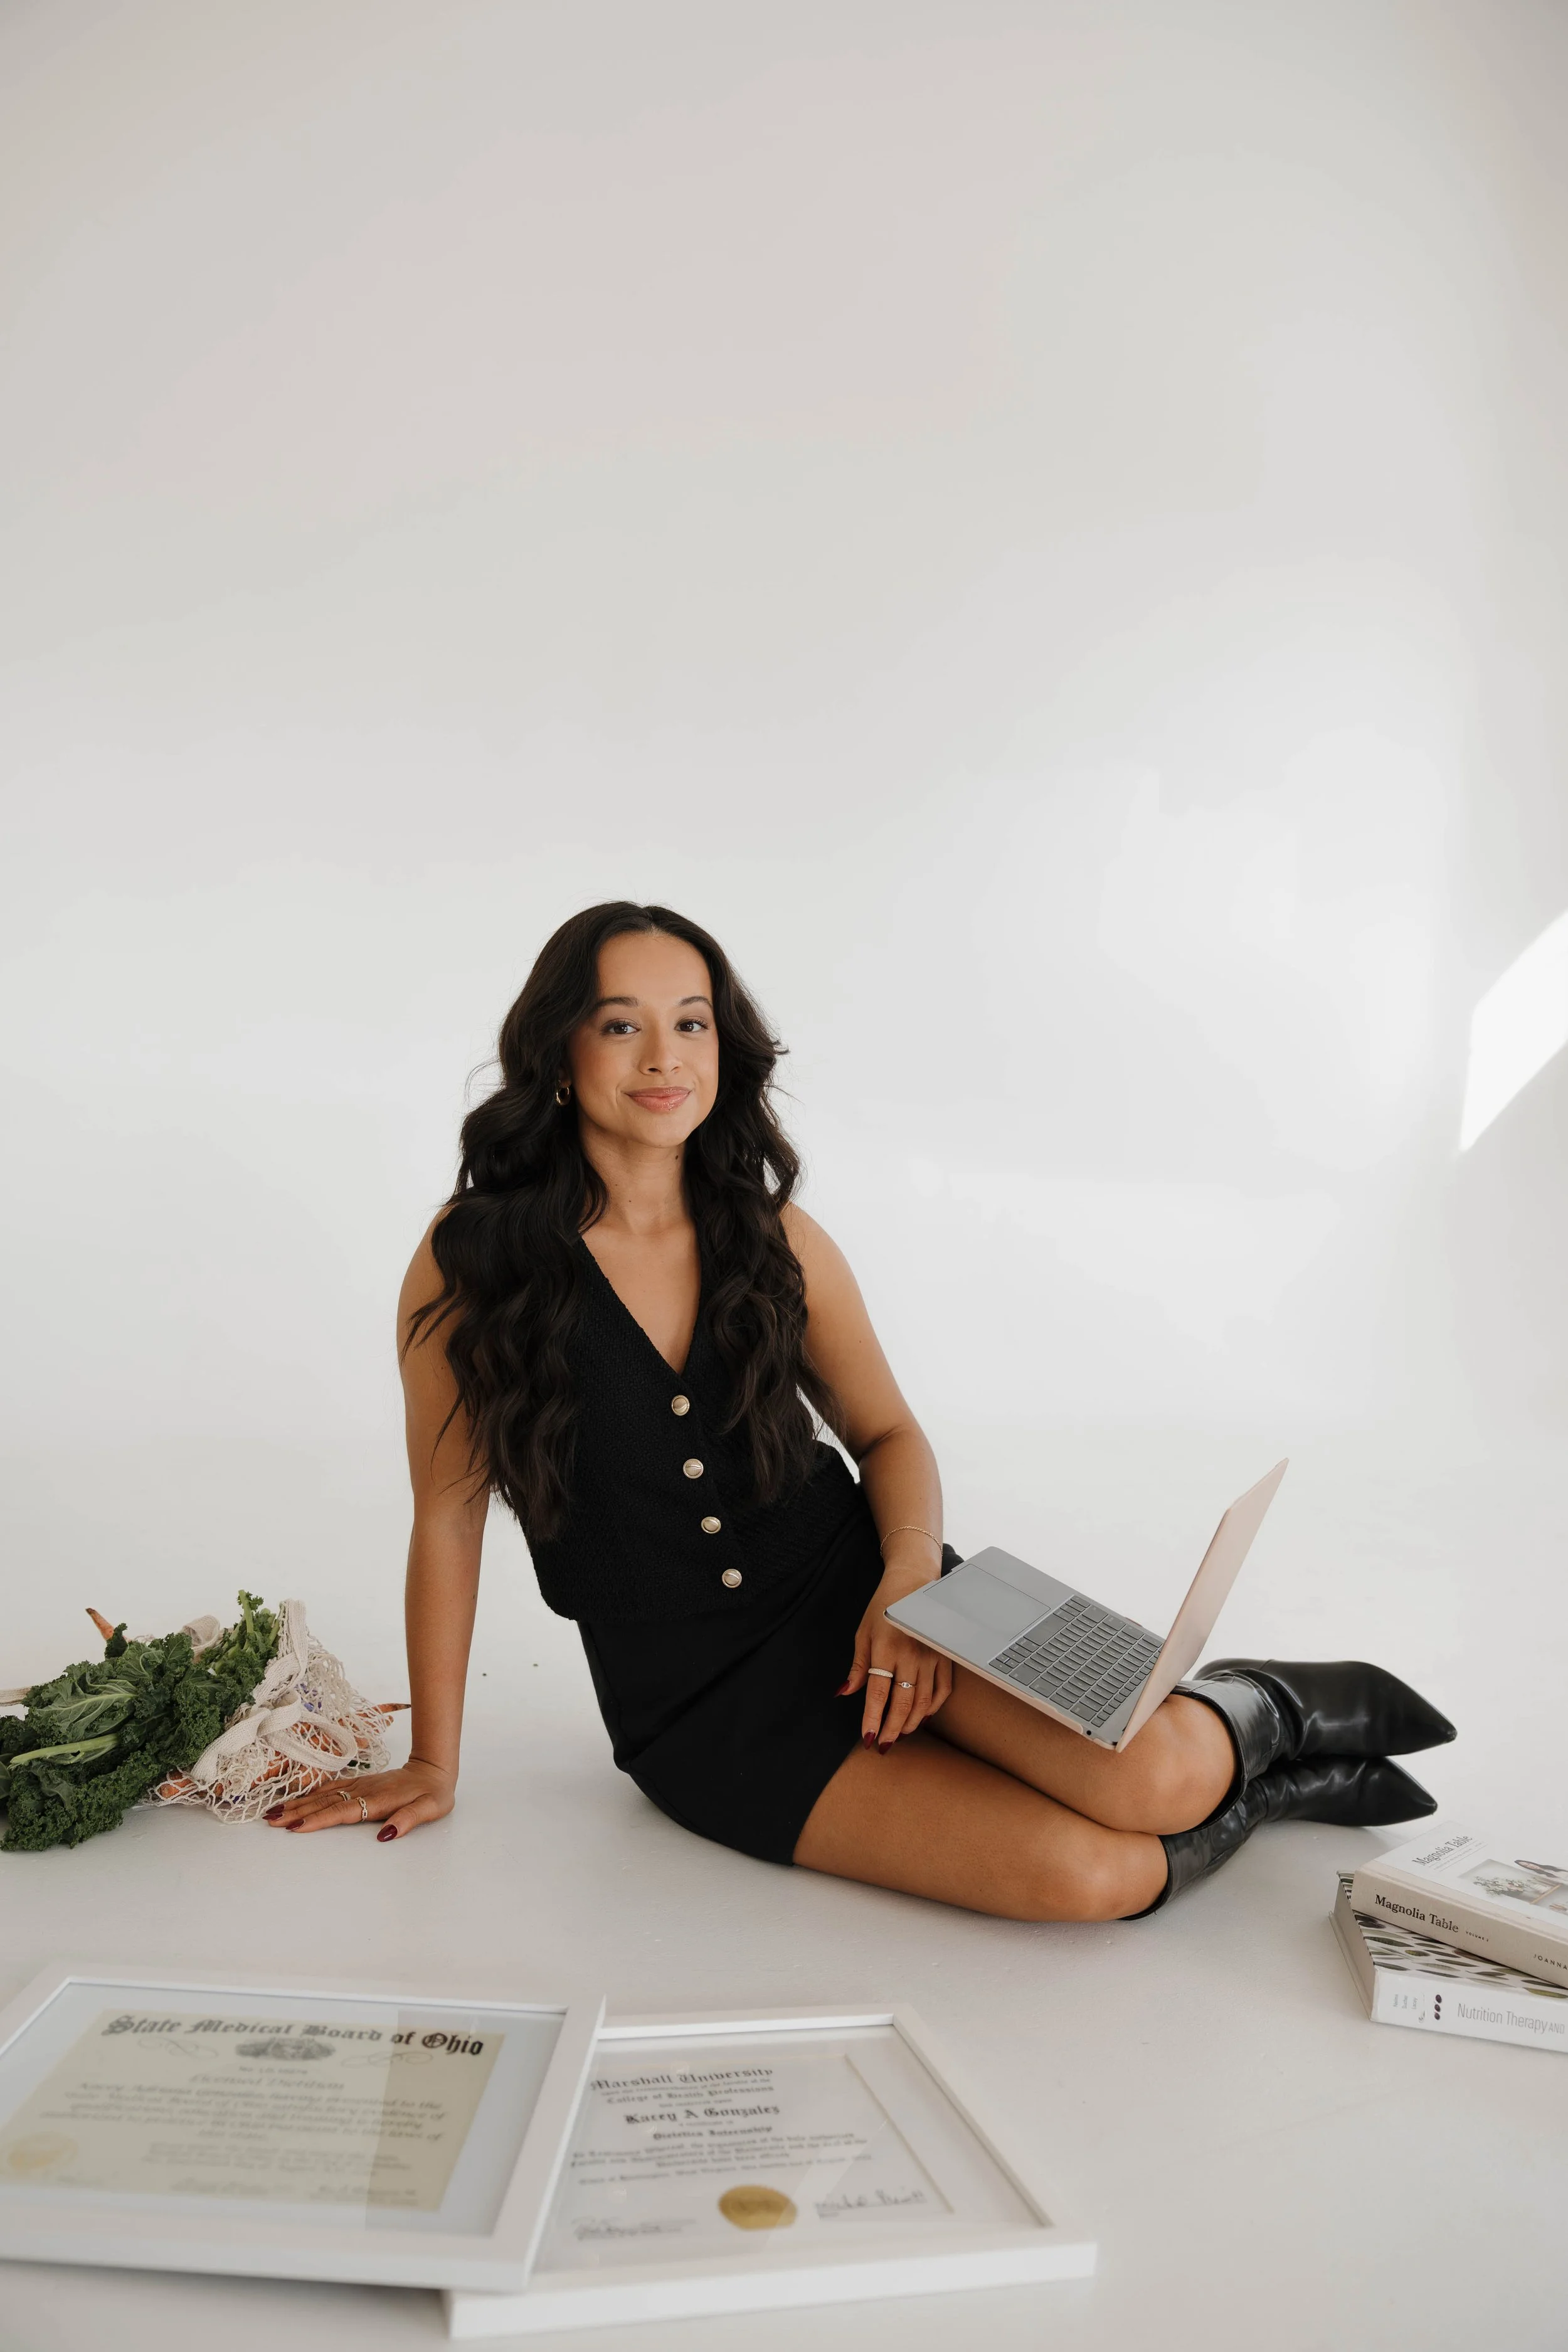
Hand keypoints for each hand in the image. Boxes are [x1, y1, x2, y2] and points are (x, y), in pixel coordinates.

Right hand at [263, 1757, 454, 1840]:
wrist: (434, 1769)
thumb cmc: (432, 1794)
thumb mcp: (429, 1809)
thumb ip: (408, 1820)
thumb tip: (386, 1835)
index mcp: (377, 1799)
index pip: (342, 1812)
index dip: (318, 1819)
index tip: (296, 1827)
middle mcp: (363, 1790)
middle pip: (325, 1802)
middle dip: (297, 1812)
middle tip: (271, 1821)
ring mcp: (359, 1784)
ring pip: (323, 1794)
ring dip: (298, 1803)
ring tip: (274, 1813)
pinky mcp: (359, 1782)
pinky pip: (330, 1787)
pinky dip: (311, 1793)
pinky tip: (297, 1799)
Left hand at [840, 1568, 952, 1749]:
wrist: (914, 1583)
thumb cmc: (884, 1607)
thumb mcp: (863, 1633)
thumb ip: (858, 1667)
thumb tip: (844, 1693)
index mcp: (885, 1649)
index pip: (878, 1693)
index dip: (872, 1719)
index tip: (867, 1737)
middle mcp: (911, 1655)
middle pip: (903, 1703)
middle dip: (892, 1728)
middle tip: (883, 1744)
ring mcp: (932, 1657)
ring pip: (924, 1701)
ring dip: (912, 1722)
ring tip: (900, 1734)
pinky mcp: (945, 1656)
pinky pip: (943, 1690)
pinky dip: (933, 1707)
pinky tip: (923, 1715)